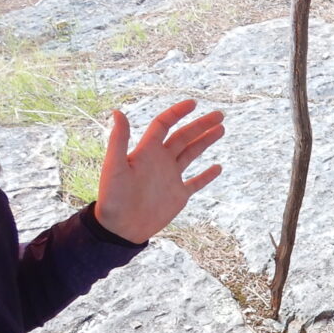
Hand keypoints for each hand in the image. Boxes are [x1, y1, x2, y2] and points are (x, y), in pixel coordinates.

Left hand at [93, 100, 223, 244]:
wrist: (120, 228)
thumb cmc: (113, 197)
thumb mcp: (115, 166)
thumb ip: (119, 139)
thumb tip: (117, 112)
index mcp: (147, 151)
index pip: (164, 125)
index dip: (177, 113)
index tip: (193, 103)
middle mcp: (160, 160)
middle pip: (184, 137)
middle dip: (201, 125)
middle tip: (219, 115)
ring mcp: (171, 177)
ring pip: (192, 154)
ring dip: (206, 141)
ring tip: (221, 129)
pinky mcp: (178, 195)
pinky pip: (196, 183)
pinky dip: (207, 175)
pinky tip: (218, 167)